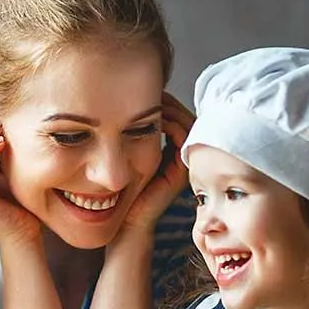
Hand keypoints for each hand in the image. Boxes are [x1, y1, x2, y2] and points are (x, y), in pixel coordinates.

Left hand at [120, 92, 192, 233]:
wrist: (126, 221)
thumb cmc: (121, 190)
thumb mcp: (125, 154)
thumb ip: (129, 135)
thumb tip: (121, 104)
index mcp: (169, 152)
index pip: (176, 117)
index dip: (166, 102)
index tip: (149, 89)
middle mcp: (179, 156)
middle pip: (185, 118)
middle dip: (171, 102)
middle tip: (156, 88)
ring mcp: (182, 163)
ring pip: (187, 125)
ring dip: (173, 109)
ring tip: (157, 99)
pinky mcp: (180, 171)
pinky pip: (184, 140)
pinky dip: (173, 125)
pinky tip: (156, 118)